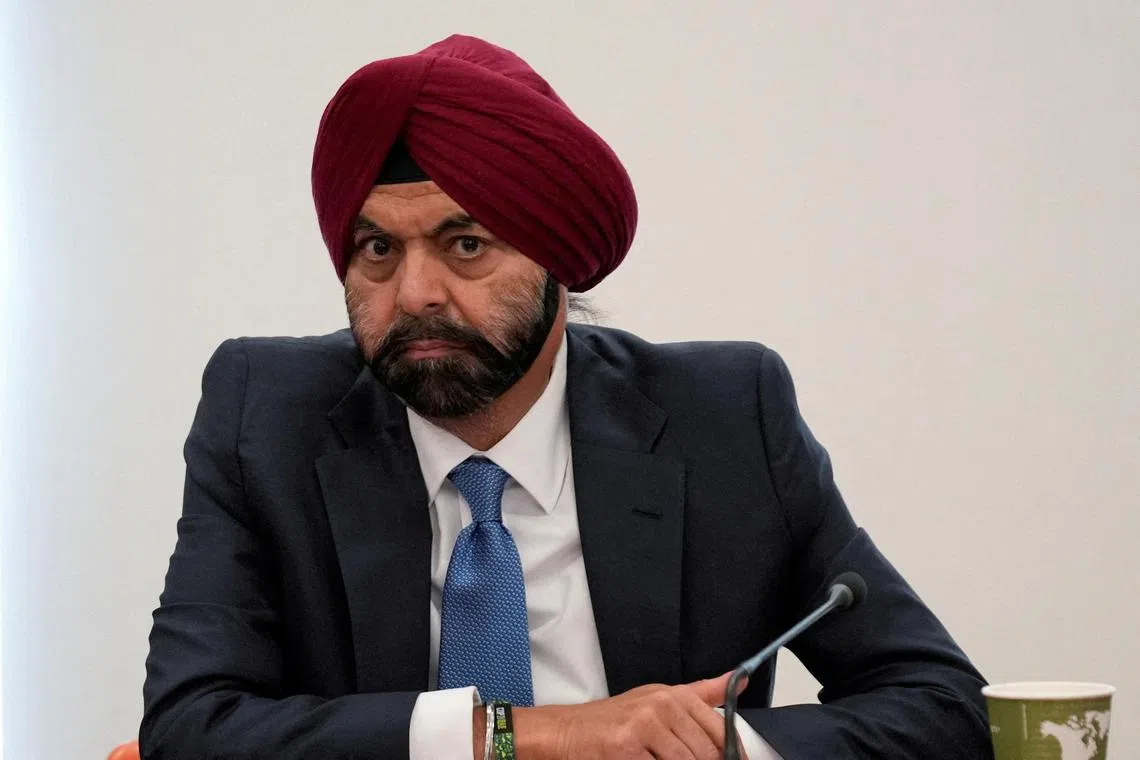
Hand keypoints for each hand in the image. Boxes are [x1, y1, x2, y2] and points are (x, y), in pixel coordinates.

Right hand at [513, 672, 748, 759]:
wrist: (565, 733)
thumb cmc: (611, 722)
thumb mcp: (657, 700)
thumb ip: (701, 694)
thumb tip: (740, 681)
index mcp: (673, 695)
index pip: (719, 730)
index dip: (730, 754)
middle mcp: (662, 705)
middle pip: (706, 753)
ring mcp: (644, 725)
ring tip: (659, 759)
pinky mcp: (627, 747)